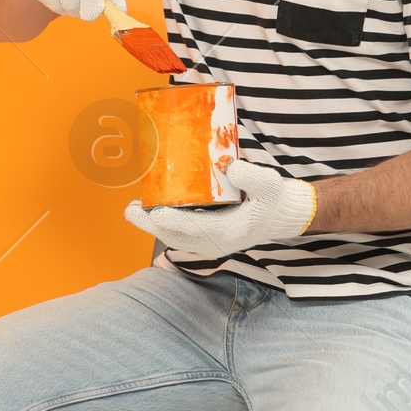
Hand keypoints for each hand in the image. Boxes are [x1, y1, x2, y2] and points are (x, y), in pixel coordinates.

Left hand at [124, 159, 316, 251]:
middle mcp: (216, 242)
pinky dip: (164, 224)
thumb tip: (231, 167)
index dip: (173, 220)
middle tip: (130, 210)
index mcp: (229, 232)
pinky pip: (180, 234)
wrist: (280, 216)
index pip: (195, 228)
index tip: (155, 212)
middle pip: (176, 236)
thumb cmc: (274, 199)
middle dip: (151, 224)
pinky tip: (152, 209)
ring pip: (175, 237)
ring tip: (133, 209)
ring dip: (153, 225)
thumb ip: (253, 176)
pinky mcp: (206, 238)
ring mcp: (209, 243)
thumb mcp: (270, 184)